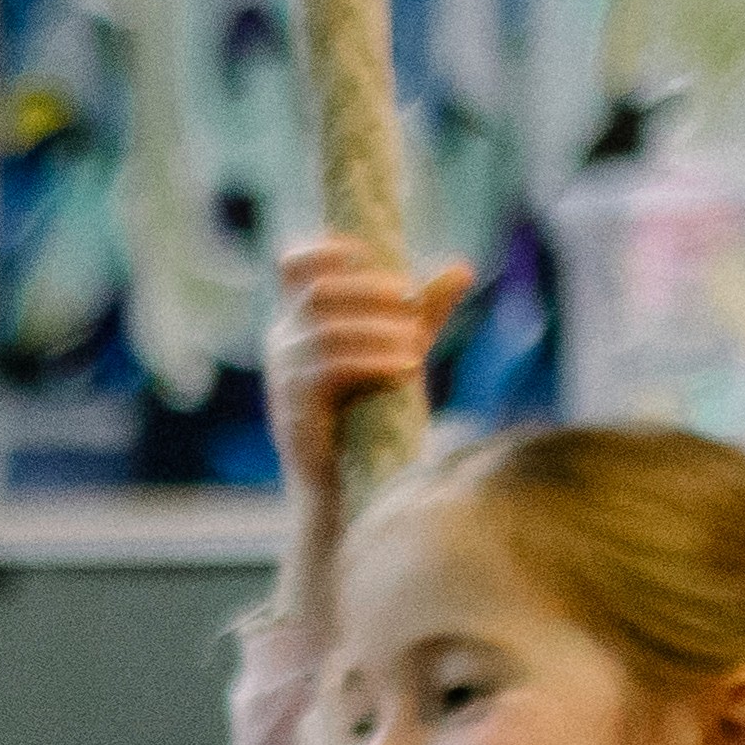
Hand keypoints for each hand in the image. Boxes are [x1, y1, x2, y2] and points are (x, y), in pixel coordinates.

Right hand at [270, 237, 468, 618]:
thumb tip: (461, 266)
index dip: (328, 250)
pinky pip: (331, 368)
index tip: (370, 258)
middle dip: (373, 292)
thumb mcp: (396, 353)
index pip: (294, 264)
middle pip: (320, 291)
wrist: (351, 494)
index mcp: (300, 323)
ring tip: (416, 350)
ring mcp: (284, 377)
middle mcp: (283, 343)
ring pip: (328, 329)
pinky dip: (374, 361)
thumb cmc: (373, 421)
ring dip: (381, 331)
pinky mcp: (295, 410)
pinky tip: (406, 368)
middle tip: (412, 306)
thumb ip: (421, 312)